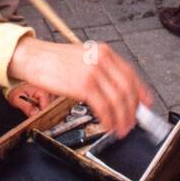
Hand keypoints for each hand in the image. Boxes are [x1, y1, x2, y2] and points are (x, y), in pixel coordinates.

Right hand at [8, 37, 151, 138]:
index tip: (146, 104)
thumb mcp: (83, 58)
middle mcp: (101, 59)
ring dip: (122, 118)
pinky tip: (108, 125)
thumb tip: (117, 92)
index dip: (141, 92)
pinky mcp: (84, 85)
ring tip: (121, 129)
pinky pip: (103, 107)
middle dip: (132, 110)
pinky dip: (109, 119)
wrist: (33, 57)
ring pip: (118, 99)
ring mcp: (93, 71)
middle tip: (132, 123)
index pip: (130, 73)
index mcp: (103, 51)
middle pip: (127, 88)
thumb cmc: (54, 60)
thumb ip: (101, 70)